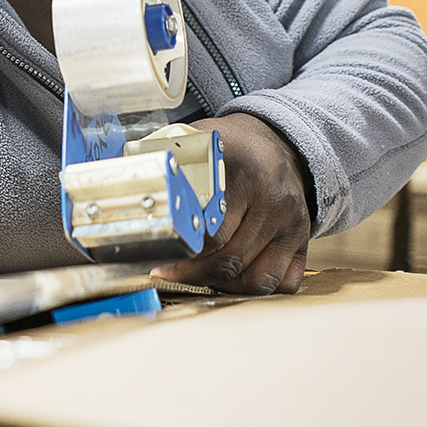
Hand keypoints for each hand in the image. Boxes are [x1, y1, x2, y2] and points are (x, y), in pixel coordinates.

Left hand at [151, 113, 312, 294]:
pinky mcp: (302, 242)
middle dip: (192, 272)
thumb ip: (165, 157)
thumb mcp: (197, 139)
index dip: (182, 250)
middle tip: (165, 272)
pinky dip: (253, 287)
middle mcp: (274, 202)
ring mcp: (293, 225)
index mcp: (245, 173)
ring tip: (196, 276)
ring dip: (222, 284)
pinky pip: (282, 283)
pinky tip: (229, 277)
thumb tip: (124, 176)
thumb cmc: (229, 145)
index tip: (159, 256)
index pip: (213, 231)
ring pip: (257, 279)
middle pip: (231, 259)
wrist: (280, 142)